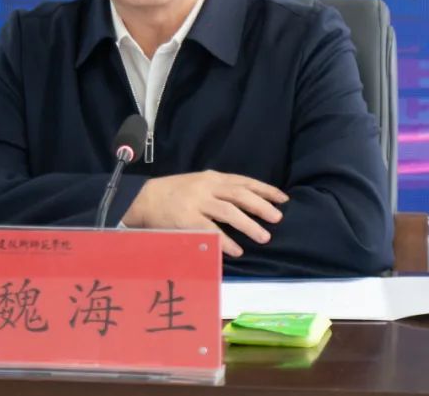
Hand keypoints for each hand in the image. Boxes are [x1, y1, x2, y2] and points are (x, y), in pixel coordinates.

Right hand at [122, 170, 287, 256]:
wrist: (144, 198)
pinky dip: (226, 241)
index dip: (265, 190)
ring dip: (249, 225)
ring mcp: (196, 203)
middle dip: (261, 206)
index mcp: (212, 177)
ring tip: (264, 237)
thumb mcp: (199, 183)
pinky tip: (237, 250)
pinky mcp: (187, 220)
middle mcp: (206, 187)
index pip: (244, 181)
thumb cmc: (175, 193)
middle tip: (278, 218)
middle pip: (240, 194)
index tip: (283, 199)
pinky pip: (210, 230)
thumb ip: (220, 189)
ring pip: (229, 212)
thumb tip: (251, 201)